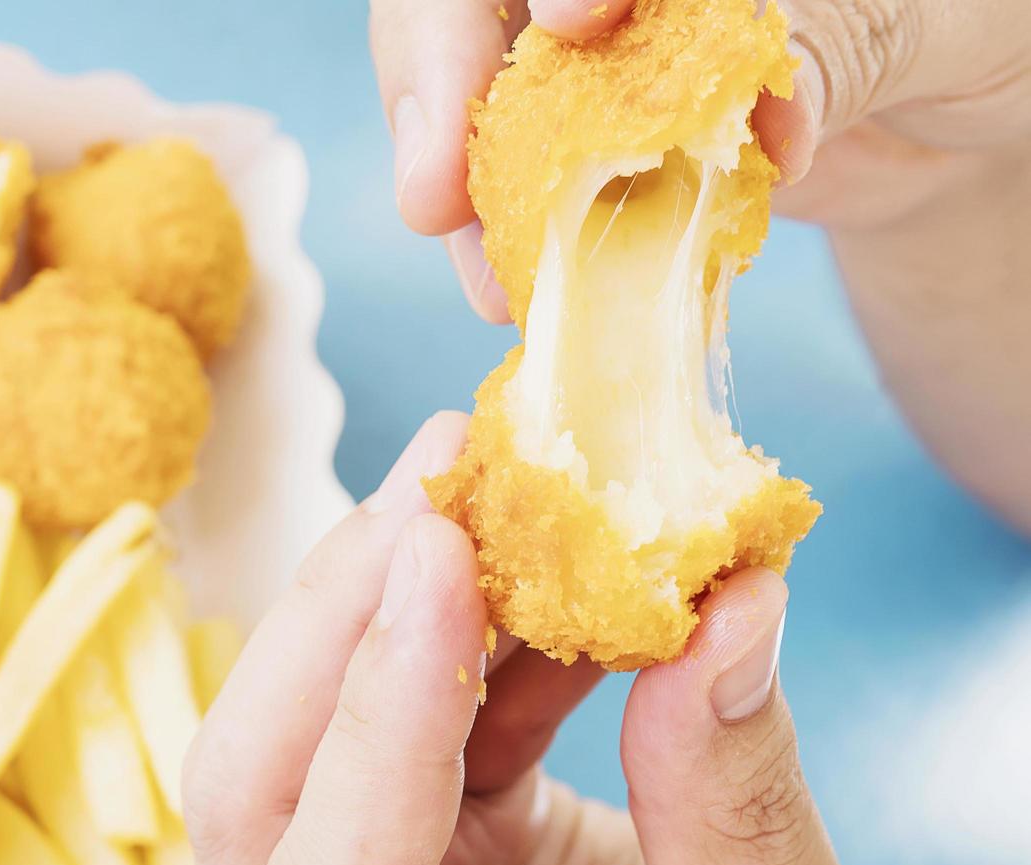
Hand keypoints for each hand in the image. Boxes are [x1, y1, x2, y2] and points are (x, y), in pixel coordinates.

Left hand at [184, 413, 910, 864]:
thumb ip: (737, 811)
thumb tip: (734, 604)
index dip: (379, 716)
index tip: (443, 549)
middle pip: (260, 780)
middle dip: (348, 606)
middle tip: (445, 469)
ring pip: (314, 721)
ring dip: (407, 591)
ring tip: (497, 482)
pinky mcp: (410, 835)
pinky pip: (410, 713)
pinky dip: (476, 631)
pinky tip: (548, 567)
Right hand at [370, 0, 1030, 311]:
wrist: (977, 123)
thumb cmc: (990, 34)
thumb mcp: (945, 19)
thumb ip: (844, 35)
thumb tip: (756, 112)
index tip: (574, 20)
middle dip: (441, 80)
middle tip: (434, 192)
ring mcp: (606, 55)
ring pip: (480, 96)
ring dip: (468, 192)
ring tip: (489, 280)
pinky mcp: (606, 140)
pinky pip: (529, 182)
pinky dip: (515, 241)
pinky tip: (520, 292)